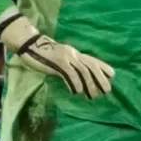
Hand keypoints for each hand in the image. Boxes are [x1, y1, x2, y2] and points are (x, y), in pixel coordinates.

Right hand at [0, 14, 114, 98]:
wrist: (29, 45)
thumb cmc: (43, 55)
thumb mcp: (60, 60)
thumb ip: (69, 67)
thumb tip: (78, 80)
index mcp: (75, 53)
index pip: (92, 60)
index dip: (103, 67)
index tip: (112, 75)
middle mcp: (73, 54)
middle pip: (91, 65)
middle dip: (100, 78)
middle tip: (107, 90)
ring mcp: (66, 57)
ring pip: (83, 71)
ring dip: (90, 84)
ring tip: (93, 96)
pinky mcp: (57, 62)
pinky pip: (69, 73)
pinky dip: (75, 83)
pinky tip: (77, 92)